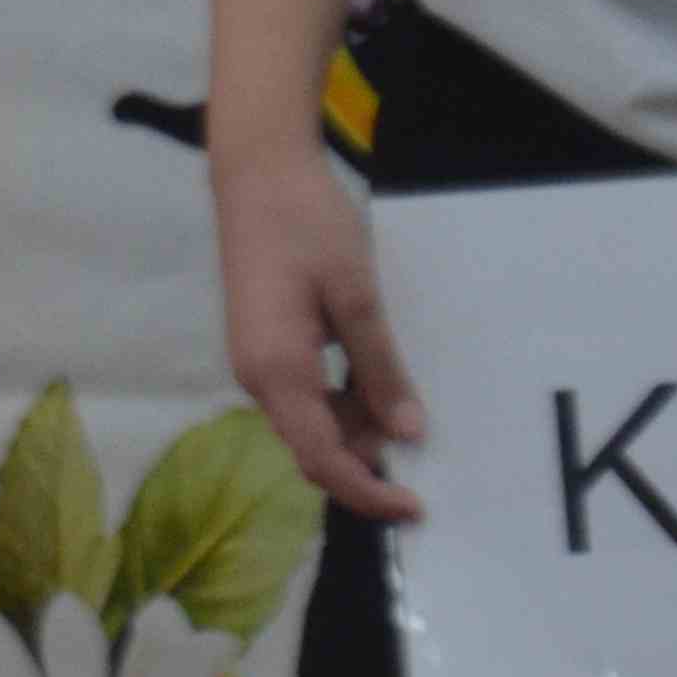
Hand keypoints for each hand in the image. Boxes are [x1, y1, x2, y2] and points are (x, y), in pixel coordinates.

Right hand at [216, 144, 426, 519]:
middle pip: (313, 448)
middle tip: (420, 440)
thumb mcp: (355, 295)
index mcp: (277, 370)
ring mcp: (255, 360)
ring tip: (399, 393)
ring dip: (356, 426)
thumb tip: (407, 434)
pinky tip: (371, 376)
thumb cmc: (306, 224)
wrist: (256, 170)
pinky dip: (341, 402)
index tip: (415, 507)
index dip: (368, 492)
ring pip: (310, 422)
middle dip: (366, 461)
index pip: (322, 458)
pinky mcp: (262, 343)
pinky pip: (302, 396)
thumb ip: (379, 368)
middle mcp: (257, 376)